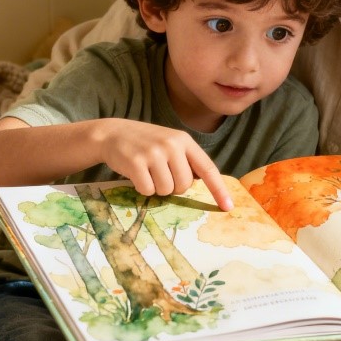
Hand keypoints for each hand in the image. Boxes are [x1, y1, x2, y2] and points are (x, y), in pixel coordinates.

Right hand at [97, 119, 232, 210]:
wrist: (112, 133)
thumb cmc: (145, 143)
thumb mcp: (169, 143)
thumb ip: (185, 160)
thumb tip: (201, 184)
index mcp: (184, 140)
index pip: (207, 168)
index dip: (218, 189)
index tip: (228, 206)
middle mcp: (172, 145)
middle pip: (184, 185)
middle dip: (173, 187)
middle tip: (160, 174)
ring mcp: (153, 153)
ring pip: (166, 191)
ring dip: (157, 188)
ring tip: (147, 172)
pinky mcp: (136, 163)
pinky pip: (148, 191)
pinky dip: (142, 188)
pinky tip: (136, 174)